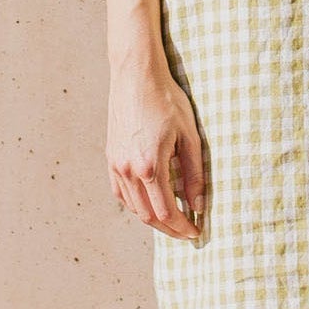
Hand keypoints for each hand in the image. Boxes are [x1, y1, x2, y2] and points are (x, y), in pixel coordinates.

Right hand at [107, 57, 204, 237]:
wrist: (136, 77)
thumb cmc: (166, 101)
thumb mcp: (189, 136)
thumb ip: (194, 174)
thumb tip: (198, 205)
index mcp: (150, 165)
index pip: (166, 212)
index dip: (182, 227)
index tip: (196, 232)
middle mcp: (128, 170)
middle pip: (148, 216)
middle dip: (169, 229)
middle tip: (187, 232)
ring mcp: (116, 165)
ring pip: (133, 207)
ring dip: (153, 219)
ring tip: (173, 220)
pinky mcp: (110, 158)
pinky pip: (121, 193)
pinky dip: (136, 205)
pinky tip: (150, 204)